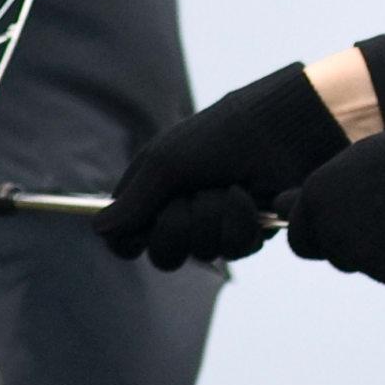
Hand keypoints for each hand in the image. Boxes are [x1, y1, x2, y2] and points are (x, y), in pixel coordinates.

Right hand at [96, 63, 348, 269]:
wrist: (287, 131)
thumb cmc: (223, 134)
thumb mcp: (169, 159)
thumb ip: (135, 199)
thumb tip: (98, 231)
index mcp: (155, 186)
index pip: (127, 234)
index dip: (129, 240)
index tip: (136, 235)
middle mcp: (183, 207)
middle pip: (162, 253)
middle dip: (176, 228)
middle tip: (191, 200)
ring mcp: (216, 221)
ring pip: (200, 252)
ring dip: (213, 220)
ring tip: (229, 189)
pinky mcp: (249, 229)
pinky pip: (235, 249)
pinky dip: (241, 223)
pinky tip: (252, 198)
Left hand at [282, 110, 384, 291]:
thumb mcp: (359, 161)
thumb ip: (324, 191)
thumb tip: (279, 206)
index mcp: (316, 197)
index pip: (300, 239)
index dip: (325, 236)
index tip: (352, 227)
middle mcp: (332, 229)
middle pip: (336, 257)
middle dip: (359, 247)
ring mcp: (364, 255)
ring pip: (370, 267)